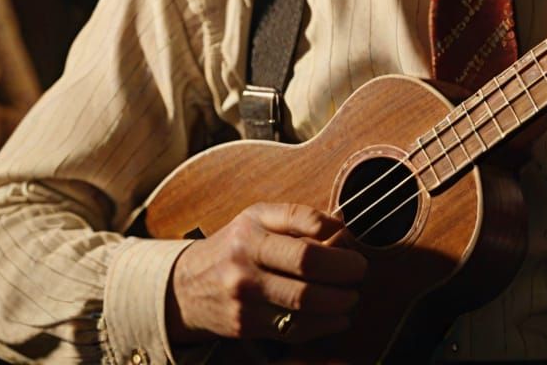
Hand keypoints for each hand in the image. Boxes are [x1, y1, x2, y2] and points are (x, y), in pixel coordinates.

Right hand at [165, 203, 366, 347]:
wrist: (186, 285)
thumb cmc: (235, 245)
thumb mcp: (258, 217)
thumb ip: (299, 217)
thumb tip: (342, 227)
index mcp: (252, 228)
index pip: (303, 229)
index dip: (336, 240)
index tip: (352, 245)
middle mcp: (245, 261)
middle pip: (307, 269)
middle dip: (344, 273)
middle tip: (360, 272)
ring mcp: (244, 297)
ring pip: (303, 304)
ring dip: (339, 303)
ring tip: (352, 297)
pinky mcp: (245, 325)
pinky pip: (293, 329)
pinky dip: (323, 325)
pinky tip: (338, 318)